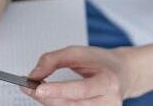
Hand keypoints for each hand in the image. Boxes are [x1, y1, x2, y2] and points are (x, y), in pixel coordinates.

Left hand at [21, 45, 137, 104]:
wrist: (123, 74)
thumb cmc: (102, 62)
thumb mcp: (79, 52)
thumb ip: (54, 60)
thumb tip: (34, 75)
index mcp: (109, 82)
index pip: (81, 90)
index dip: (59, 90)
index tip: (38, 87)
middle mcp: (109, 102)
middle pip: (70, 104)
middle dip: (46, 96)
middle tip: (28, 85)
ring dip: (49, 101)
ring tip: (37, 89)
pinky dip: (57, 104)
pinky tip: (50, 96)